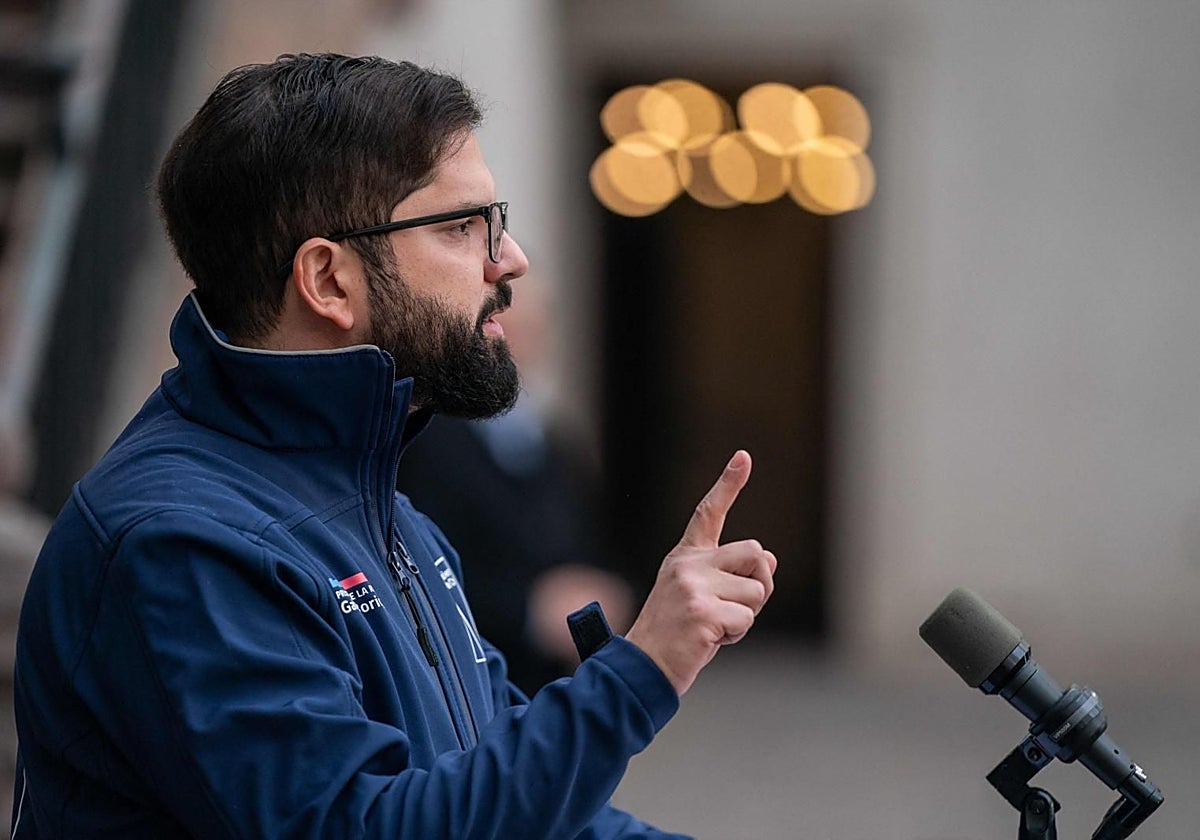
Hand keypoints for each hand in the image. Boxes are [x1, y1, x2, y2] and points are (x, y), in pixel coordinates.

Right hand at [624, 451, 776, 695]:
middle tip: (731, 610)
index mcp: (685, 557)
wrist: (642, 667)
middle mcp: (688, 564)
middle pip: (756, 554)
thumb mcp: (702, 598)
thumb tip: (771, 558)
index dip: (728, 483)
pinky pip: (746, 619)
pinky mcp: (701, 612)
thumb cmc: (675, 636)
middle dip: (758, 585)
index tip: (743, 457)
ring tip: (714, 628)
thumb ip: (731, 577)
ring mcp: (693, 586)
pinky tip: (710, 641)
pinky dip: (736, 635)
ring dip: (747, 616)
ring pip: (757, 591)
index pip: (709, 513)